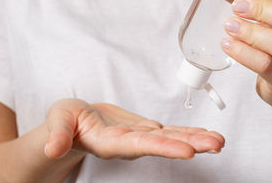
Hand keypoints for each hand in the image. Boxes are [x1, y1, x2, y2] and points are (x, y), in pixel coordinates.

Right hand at [44, 99, 223, 159]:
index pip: (139, 145)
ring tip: (219, 141)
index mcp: (110, 142)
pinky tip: (205, 135)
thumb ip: (58, 133)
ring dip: (196, 139)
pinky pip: (170, 132)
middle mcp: (130, 143)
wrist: (77, 121)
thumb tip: (51, 147)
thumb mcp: (58, 121)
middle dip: (191, 144)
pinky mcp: (145, 130)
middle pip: (163, 144)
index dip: (164, 147)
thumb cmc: (66, 121)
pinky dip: (188, 132)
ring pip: (171, 138)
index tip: (187, 150)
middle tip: (217, 145)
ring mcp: (140, 137)